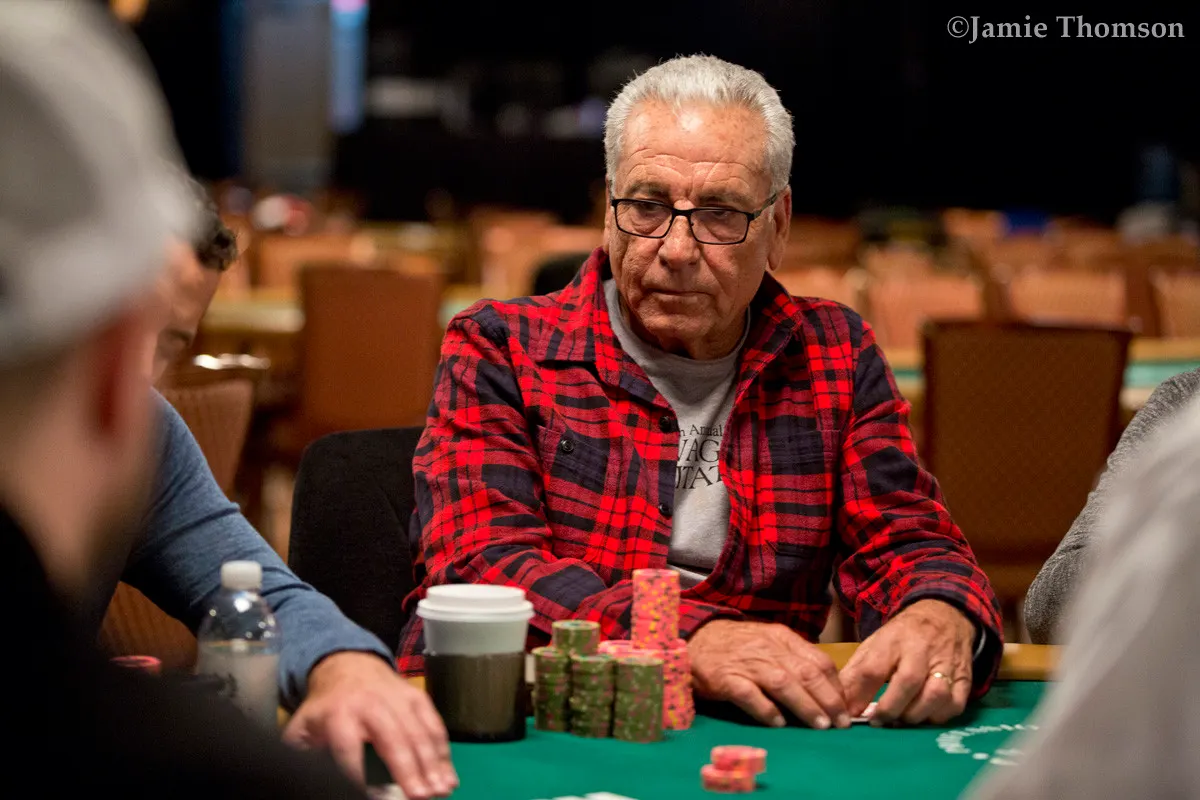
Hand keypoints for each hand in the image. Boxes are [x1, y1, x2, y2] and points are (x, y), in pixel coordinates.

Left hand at [283, 652, 456, 798]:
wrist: (347, 665)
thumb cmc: (326, 707)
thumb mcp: (303, 728)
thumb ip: (303, 754)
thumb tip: (305, 779)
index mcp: (338, 713)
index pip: (348, 746)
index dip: (359, 772)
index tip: (374, 795)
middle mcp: (371, 703)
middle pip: (392, 738)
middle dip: (408, 769)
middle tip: (420, 796)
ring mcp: (398, 698)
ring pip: (419, 731)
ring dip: (433, 763)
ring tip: (442, 790)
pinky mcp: (416, 697)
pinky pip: (434, 724)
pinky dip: (443, 751)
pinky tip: (449, 774)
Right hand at [689, 619, 849, 728]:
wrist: (696, 639)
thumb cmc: (738, 646)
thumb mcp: (770, 643)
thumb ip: (794, 661)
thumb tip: (826, 690)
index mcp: (783, 638)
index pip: (819, 661)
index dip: (836, 686)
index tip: (847, 707)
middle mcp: (768, 649)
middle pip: (806, 673)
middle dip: (828, 699)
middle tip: (841, 723)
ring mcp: (747, 663)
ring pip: (783, 683)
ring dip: (805, 705)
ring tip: (820, 725)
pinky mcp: (726, 679)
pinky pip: (750, 695)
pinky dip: (766, 710)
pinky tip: (778, 723)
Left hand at [839, 599, 975, 725]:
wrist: (946, 616)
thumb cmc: (903, 636)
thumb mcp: (875, 644)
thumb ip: (856, 672)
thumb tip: (842, 703)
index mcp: (893, 639)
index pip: (874, 667)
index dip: (860, 694)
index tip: (851, 714)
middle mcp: (922, 650)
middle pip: (908, 681)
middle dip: (891, 708)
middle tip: (878, 722)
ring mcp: (947, 664)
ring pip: (936, 695)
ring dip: (915, 715)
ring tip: (901, 720)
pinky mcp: (965, 678)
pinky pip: (955, 705)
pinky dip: (938, 716)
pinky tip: (925, 716)